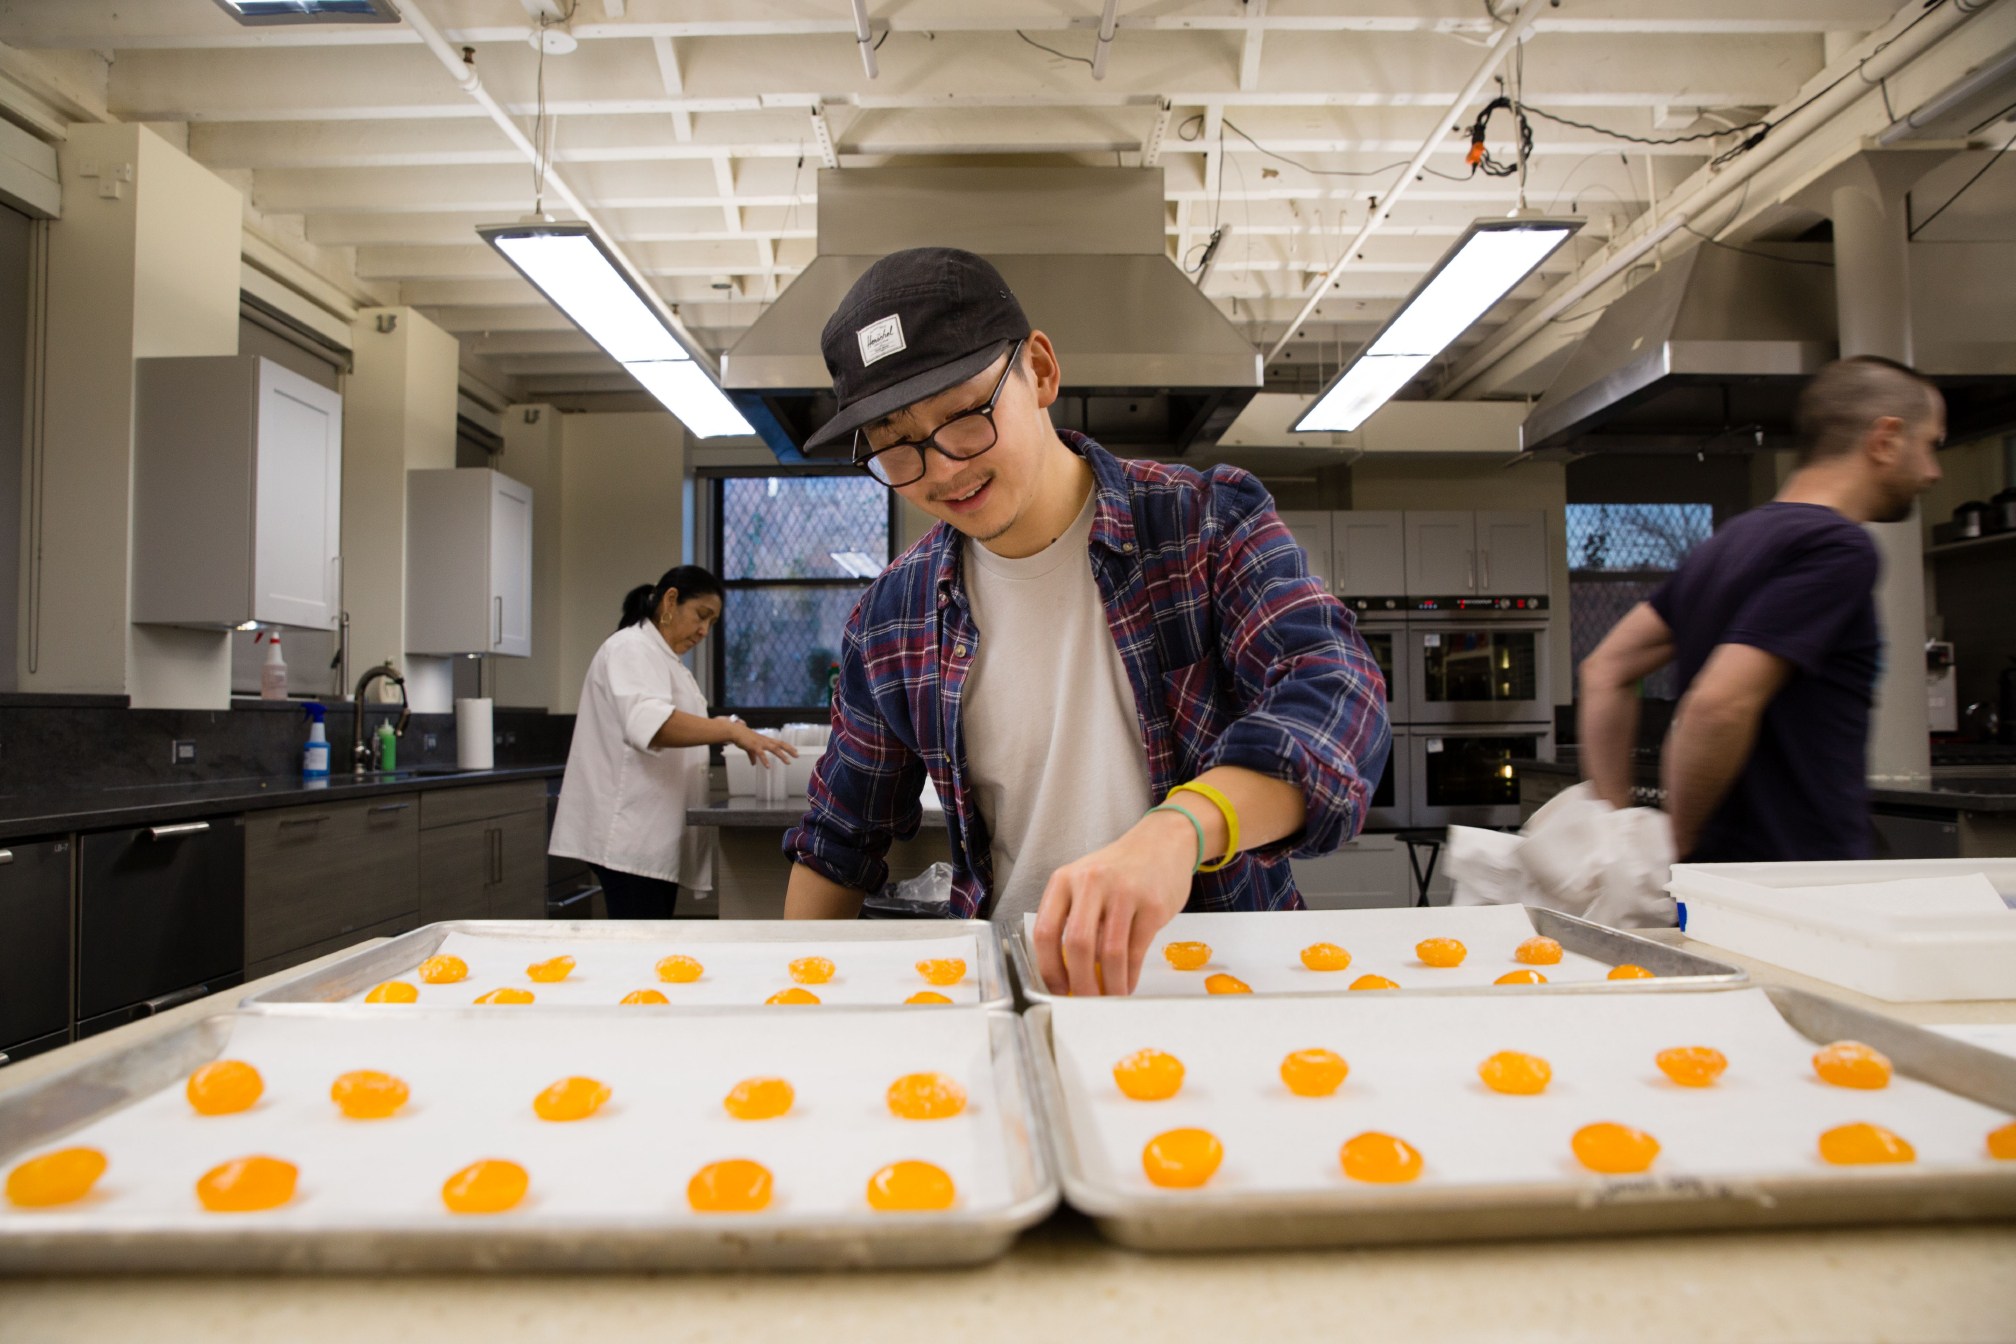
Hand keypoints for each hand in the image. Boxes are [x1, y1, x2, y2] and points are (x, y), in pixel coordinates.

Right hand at [730, 723, 798, 767]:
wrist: (735, 731)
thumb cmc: (742, 738)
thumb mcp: (749, 748)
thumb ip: (752, 756)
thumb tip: (753, 764)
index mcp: (765, 740)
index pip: (779, 742)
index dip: (788, 747)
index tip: (795, 751)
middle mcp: (765, 740)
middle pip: (780, 744)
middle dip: (789, 750)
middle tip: (797, 755)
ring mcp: (760, 743)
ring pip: (774, 749)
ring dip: (782, 755)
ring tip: (788, 762)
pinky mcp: (754, 746)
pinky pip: (761, 754)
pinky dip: (765, 760)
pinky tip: (768, 767)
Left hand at [1031, 810, 1196, 996]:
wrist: (1162, 842)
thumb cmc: (1119, 870)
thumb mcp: (1085, 882)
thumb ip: (1072, 919)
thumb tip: (1068, 973)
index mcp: (1065, 880)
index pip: (1045, 931)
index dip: (1049, 967)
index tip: (1058, 989)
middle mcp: (1091, 883)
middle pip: (1078, 945)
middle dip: (1080, 983)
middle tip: (1084, 1001)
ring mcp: (1124, 893)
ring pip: (1110, 953)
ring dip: (1109, 985)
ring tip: (1110, 997)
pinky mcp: (1153, 905)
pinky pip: (1136, 950)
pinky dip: (1130, 975)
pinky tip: (1127, 984)